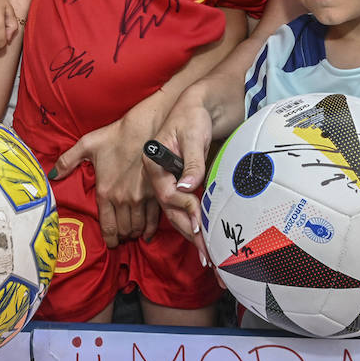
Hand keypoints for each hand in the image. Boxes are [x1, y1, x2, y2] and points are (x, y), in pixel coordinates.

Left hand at [53, 113, 159, 247]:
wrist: (146, 128)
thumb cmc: (116, 135)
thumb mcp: (87, 144)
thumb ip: (67, 161)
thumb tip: (52, 175)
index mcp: (105, 191)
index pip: (107, 226)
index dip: (109, 239)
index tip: (110, 244)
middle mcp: (122, 199)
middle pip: (123, 230)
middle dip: (121, 237)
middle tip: (120, 239)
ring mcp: (140, 198)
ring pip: (137, 227)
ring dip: (134, 234)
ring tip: (131, 235)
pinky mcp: (156, 194)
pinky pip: (153, 219)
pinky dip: (149, 229)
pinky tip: (146, 233)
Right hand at [144, 93, 214, 264]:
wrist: (199, 106)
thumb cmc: (193, 116)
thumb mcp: (193, 135)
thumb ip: (190, 162)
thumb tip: (187, 187)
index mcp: (153, 163)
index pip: (168, 194)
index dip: (185, 209)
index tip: (200, 224)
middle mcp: (157, 176)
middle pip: (169, 210)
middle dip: (187, 232)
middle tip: (205, 254)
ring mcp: (167, 181)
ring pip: (175, 212)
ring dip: (190, 233)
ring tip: (205, 253)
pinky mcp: (178, 183)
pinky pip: (181, 208)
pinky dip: (191, 222)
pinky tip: (202, 236)